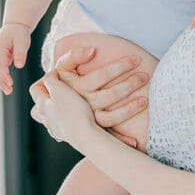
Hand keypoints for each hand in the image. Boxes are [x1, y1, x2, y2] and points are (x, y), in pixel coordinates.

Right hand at [0, 22, 32, 94]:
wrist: (15, 25)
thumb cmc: (19, 32)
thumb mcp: (22, 40)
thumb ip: (20, 53)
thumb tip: (19, 66)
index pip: (0, 64)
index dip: (4, 75)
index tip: (10, 83)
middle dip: (1, 81)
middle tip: (9, 91)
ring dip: (1, 81)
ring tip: (9, 91)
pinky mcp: (1, 58)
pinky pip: (0, 69)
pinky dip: (3, 77)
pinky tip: (8, 84)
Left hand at [29, 69, 99, 149]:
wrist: (85, 135)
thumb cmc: (73, 111)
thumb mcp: (59, 89)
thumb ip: (51, 79)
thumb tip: (49, 75)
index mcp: (41, 106)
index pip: (34, 88)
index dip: (44, 78)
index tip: (58, 75)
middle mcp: (46, 118)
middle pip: (38, 105)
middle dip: (46, 96)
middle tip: (58, 90)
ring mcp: (55, 127)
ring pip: (49, 115)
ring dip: (56, 107)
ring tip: (67, 101)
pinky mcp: (66, 134)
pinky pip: (61, 123)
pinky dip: (65, 116)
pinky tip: (75, 113)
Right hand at [30, 47, 149, 145]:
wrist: (49, 106)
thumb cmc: (61, 81)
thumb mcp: (63, 65)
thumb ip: (74, 55)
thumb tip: (93, 51)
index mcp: (77, 87)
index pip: (101, 76)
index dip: (119, 67)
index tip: (136, 59)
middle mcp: (82, 104)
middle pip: (108, 96)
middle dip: (129, 85)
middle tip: (145, 76)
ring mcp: (86, 120)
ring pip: (109, 117)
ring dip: (128, 110)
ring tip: (145, 100)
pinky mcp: (91, 131)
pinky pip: (106, 138)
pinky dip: (119, 141)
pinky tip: (134, 142)